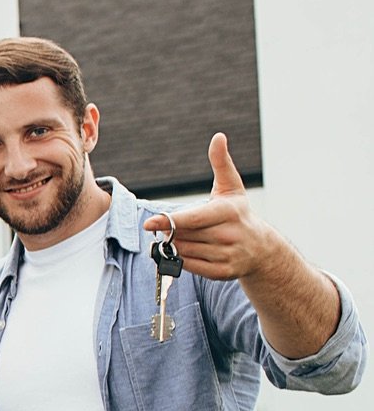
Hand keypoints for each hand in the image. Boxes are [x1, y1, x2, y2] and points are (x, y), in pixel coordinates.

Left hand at [142, 133, 281, 282]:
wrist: (261, 248)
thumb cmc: (238, 213)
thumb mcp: (231, 187)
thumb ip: (221, 163)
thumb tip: (218, 137)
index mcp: (228, 212)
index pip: (192, 219)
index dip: (169, 222)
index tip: (148, 223)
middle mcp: (229, 235)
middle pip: (184, 236)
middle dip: (172, 232)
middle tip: (170, 227)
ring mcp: (227, 256)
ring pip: (184, 251)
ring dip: (176, 245)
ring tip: (182, 237)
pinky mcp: (222, 273)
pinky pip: (189, 266)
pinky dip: (182, 259)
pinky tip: (187, 250)